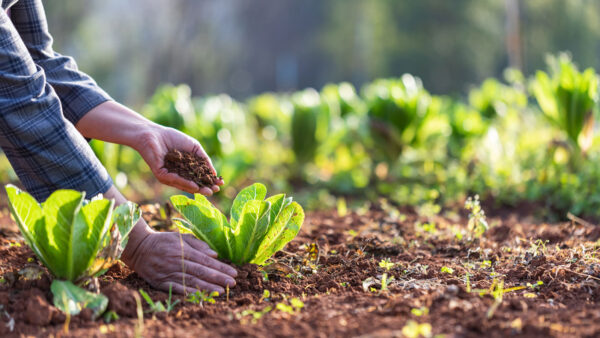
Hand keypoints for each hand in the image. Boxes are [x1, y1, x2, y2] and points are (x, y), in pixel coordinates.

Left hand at [76, 101, 223, 195]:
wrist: (153, 133)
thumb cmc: (173, 138)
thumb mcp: (194, 148)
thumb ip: (204, 159)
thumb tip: (214, 173)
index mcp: (186, 168)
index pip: (200, 177)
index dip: (211, 180)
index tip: (221, 182)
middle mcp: (178, 174)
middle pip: (193, 184)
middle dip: (205, 188)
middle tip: (216, 190)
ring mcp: (170, 176)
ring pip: (185, 185)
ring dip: (197, 189)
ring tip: (208, 191)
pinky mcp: (161, 174)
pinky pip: (175, 180)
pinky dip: (185, 183)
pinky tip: (194, 186)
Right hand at [122, 231, 236, 293]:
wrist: (138, 248)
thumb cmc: (163, 241)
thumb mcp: (180, 237)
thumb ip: (198, 244)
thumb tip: (214, 255)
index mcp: (182, 250)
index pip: (206, 260)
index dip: (220, 267)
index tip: (233, 272)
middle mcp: (176, 262)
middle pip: (201, 272)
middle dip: (218, 278)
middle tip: (232, 283)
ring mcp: (168, 273)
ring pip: (191, 282)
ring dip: (207, 287)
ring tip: (222, 291)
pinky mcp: (160, 283)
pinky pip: (177, 289)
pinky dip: (189, 293)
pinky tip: (201, 296)